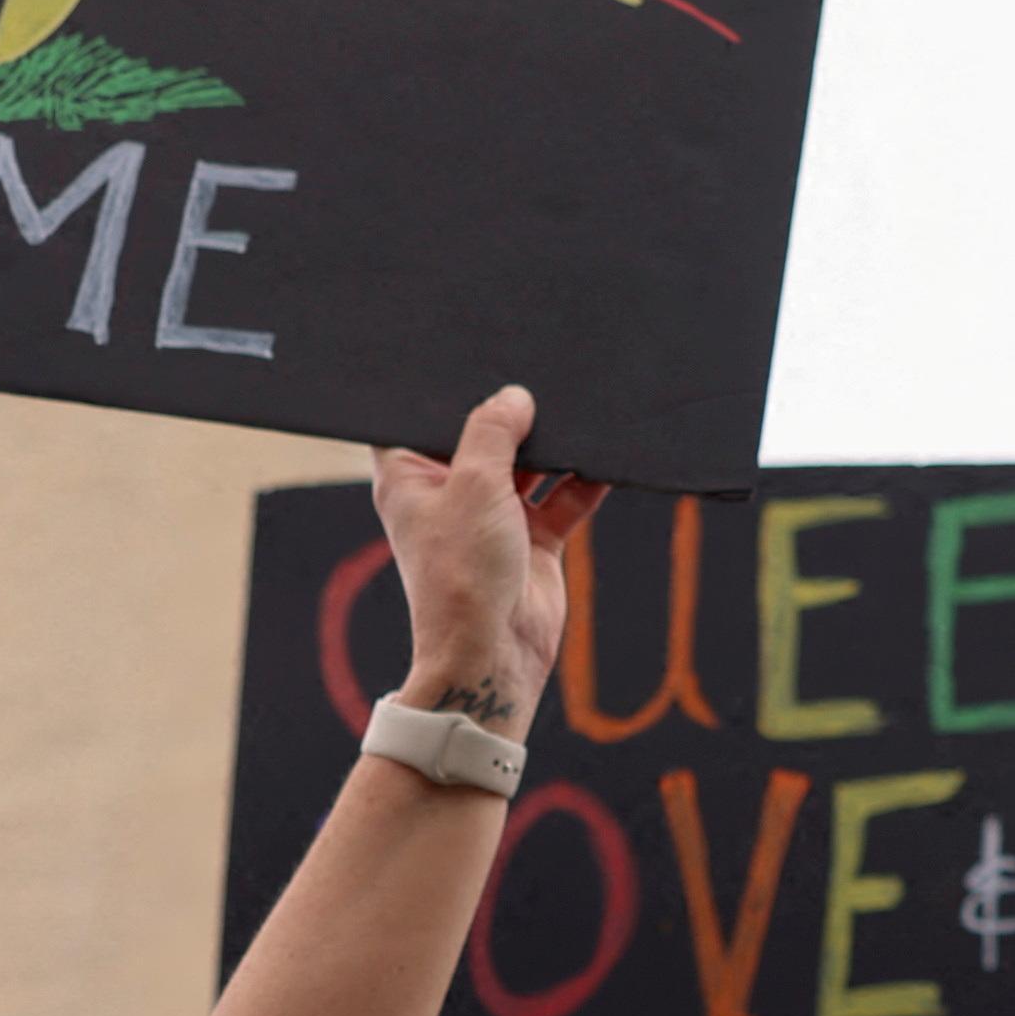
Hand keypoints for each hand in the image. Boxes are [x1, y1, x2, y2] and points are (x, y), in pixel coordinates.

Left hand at [373, 385, 601, 735]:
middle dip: (510, 415)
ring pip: (528, 465)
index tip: (471, 363)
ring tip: (577, 412)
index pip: (419, 422)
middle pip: (482, 438)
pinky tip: (604, 459)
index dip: (441, 395)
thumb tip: (515, 397)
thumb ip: (494, 432)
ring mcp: (493, 517)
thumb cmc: (462, 574)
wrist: (494, 652)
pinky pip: (563, 498)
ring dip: (552, 446)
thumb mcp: (473, 483)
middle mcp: (449, 494)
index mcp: (410, 479)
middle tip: (537, 380)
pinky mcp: (533, 539)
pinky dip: (583, 481)